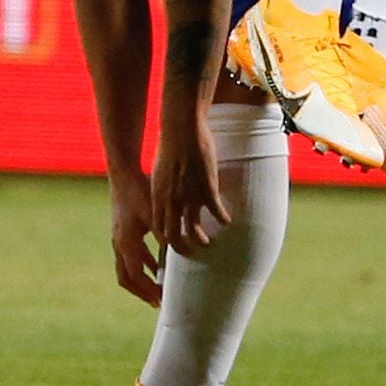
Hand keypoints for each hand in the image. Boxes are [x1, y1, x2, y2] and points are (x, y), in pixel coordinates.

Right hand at [108, 170, 163, 306]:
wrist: (123, 173)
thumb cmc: (140, 190)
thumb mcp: (155, 212)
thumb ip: (166, 233)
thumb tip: (180, 253)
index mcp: (125, 242)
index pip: (135, 275)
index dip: (148, 290)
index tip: (161, 300)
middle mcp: (119, 244)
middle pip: (126, 277)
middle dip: (141, 291)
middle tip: (158, 302)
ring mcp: (119, 238)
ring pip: (127, 268)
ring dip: (142, 279)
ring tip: (159, 288)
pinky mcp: (123, 231)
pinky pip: (131, 255)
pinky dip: (143, 264)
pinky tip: (157, 266)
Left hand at [147, 111, 230, 260]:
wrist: (181, 131)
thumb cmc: (169, 147)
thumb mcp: (159, 173)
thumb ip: (162, 190)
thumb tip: (166, 198)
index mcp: (158, 198)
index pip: (158, 229)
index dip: (165, 241)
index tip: (172, 245)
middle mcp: (171, 202)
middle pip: (173, 237)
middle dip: (181, 249)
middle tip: (189, 254)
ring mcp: (189, 197)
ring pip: (194, 229)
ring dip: (201, 239)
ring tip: (208, 243)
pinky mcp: (207, 189)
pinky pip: (216, 212)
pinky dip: (222, 219)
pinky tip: (227, 221)